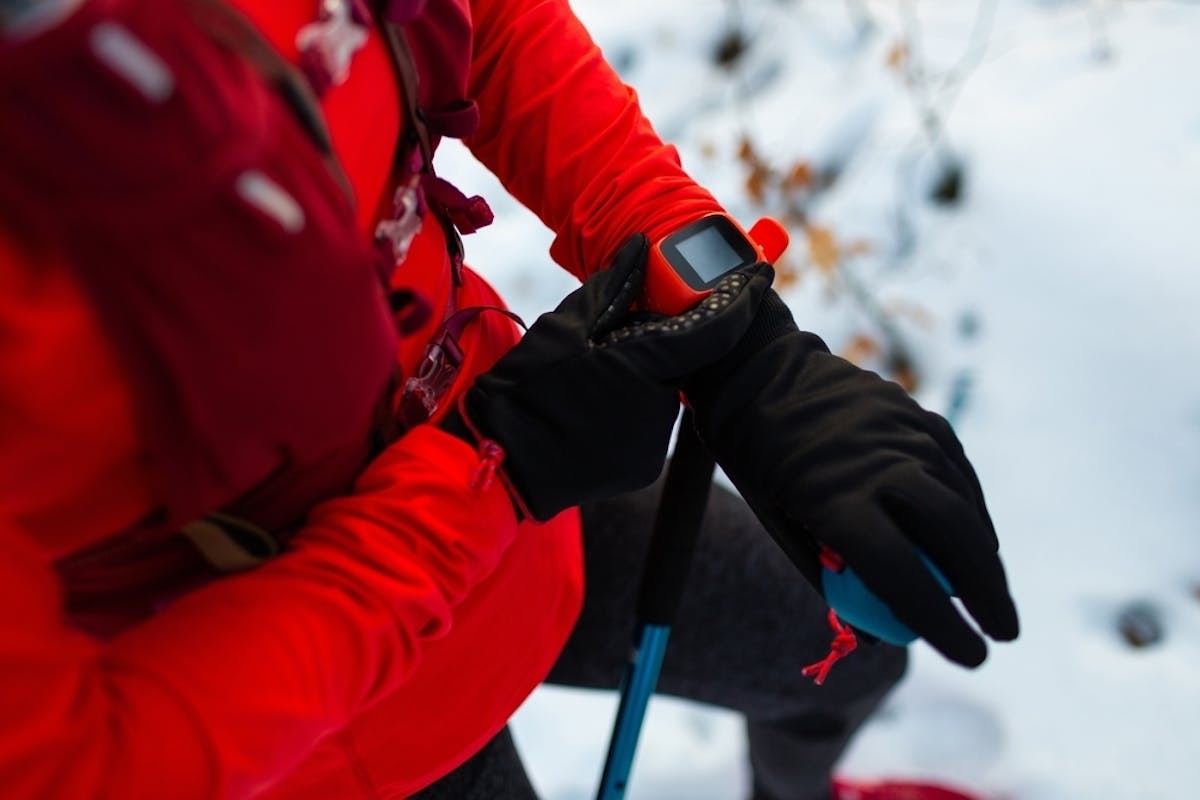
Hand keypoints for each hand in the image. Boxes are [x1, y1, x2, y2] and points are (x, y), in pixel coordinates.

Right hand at [445, 234, 771, 521]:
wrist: (501, 463)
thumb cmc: (525, 390)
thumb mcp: (564, 327)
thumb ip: (613, 286)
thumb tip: (641, 247)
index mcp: (642, 368)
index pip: (711, 330)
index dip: (740, 301)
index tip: (760, 276)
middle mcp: (659, 410)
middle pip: (680, 361)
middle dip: (661, 342)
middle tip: (619, 337)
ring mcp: (652, 445)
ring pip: (663, 393)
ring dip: (644, 378)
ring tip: (593, 379)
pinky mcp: (643, 468)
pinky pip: (650, 424)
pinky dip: (633, 409)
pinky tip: (594, 409)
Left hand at [685, 290, 1018, 665]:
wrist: (755, 371)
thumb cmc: (759, 462)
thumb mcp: (779, 524)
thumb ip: (830, 576)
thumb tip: (881, 635)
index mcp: (834, 496)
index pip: (901, 572)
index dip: (940, 621)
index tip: (972, 658)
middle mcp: (879, 461)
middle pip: (952, 534)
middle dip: (986, 591)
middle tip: (1003, 633)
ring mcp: (902, 431)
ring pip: (962, 501)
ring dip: (983, 553)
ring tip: (991, 596)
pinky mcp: (915, 412)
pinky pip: (956, 469)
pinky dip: (972, 507)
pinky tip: (979, 539)